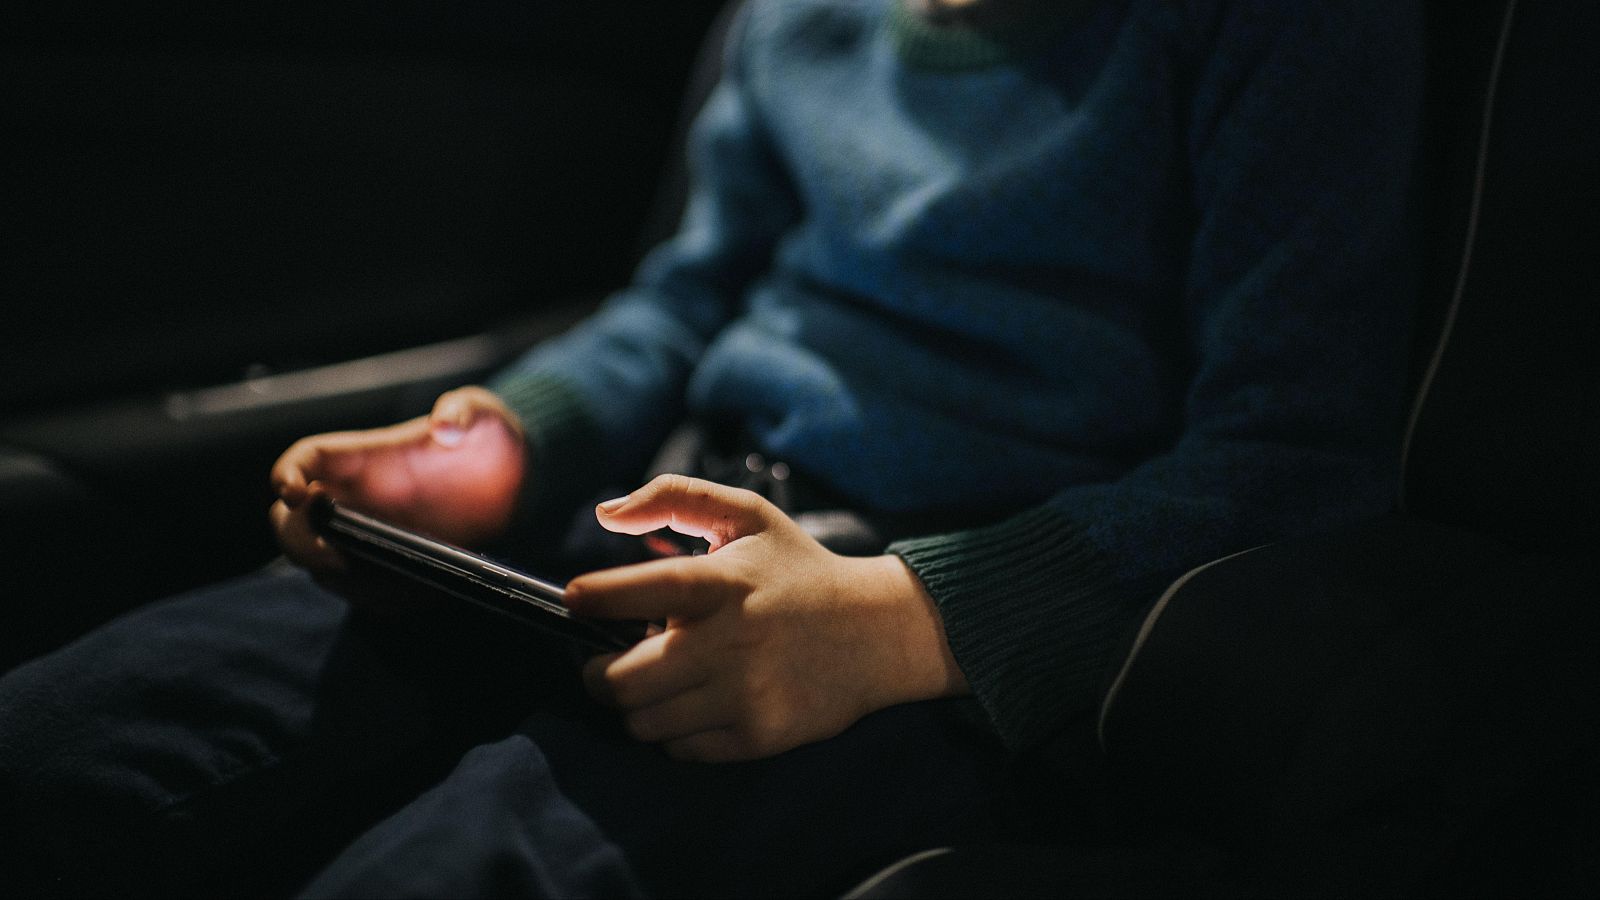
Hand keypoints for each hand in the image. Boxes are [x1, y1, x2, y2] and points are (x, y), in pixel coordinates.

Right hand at [270, 386, 526, 573]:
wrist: (517, 483)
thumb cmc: (488, 438)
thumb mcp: (482, 415)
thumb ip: (464, 412)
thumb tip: (446, 425)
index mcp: (364, 458)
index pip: (306, 461)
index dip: (287, 475)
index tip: (294, 493)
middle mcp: (355, 498)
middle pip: (294, 522)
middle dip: (299, 541)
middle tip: (334, 556)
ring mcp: (369, 535)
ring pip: (324, 564)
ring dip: (343, 579)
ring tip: (391, 578)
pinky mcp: (391, 565)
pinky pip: (367, 592)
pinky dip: (380, 597)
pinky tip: (416, 591)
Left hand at [567, 475, 968, 762]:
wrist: (877, 632)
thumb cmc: (798, 570)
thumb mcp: (748, 516)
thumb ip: (675, 498)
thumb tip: (606, 513)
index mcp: (724, 583)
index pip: (635, 592)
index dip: (592, 597)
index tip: (575, 599)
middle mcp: (732, 642)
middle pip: (622, 681)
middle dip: (598, 671)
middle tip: (605, 658)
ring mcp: (746, 694)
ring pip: (642, 721)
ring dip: (635, 703)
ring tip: (656, 679)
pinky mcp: (759, 734)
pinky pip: (680, 748)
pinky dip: (672, 729)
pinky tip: (693, 701)